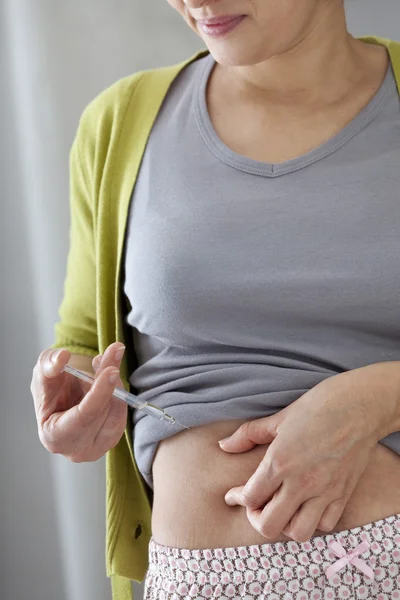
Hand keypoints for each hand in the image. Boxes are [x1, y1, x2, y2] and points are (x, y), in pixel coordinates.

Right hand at [31, 342, 126, 461]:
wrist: (61, 399)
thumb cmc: (49, 390)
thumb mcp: (43, 371)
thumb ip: (49, 363)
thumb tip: (62, 357)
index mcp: (55, 437)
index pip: (84, 416)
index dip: (99, 393)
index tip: (112, 370)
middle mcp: (78, 450)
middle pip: (103, 414)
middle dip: (110, 382)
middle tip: (114, 352)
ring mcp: (97, 447)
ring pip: (116, 414)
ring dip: (116, 385)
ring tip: (106, 363)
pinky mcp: (111, 439)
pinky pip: (121, 414)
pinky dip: (118, 393)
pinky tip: (109, 378)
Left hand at [218, 369, 382, 541]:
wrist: (359, 405)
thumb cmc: (317, 406)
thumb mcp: (278, 418)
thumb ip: (248, 435)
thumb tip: (224, 445)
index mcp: (280, 462)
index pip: (250, 497)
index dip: (237, 498)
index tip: (234, 495)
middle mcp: (301, 483)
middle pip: (268, 525)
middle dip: (256, 518)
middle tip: (255, 505)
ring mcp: (324, 492)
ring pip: (297, 532)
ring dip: (285, 524)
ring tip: (281, 507)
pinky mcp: (343, 494)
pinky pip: (326, 525)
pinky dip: (313, 521)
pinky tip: (306, 505)